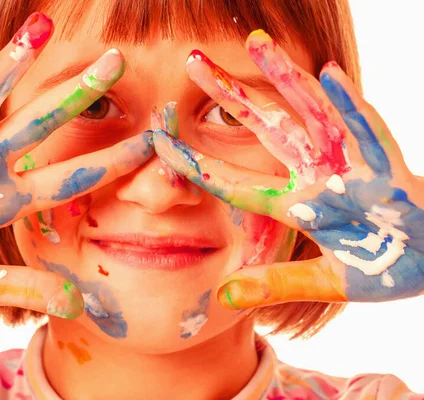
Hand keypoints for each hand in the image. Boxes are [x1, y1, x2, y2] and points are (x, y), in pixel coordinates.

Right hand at [0, 15, 152, 316]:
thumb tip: (77, 306)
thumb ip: (22, 289)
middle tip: (117, 61)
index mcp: (5, 202)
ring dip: (10, 65)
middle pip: (39, 125)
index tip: (154, 142)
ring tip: (43, 27)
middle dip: (76, 94)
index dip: (112, 160)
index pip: (71, 177)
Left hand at [153, 30, 423, 308]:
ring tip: (256, 43)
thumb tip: (222, 298)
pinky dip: (349, 103)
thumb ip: (277, 286)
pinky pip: (366, 131)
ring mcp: (349, 164)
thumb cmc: (382, 265)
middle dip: (231, 93)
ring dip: (285, 78)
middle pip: (264, 126)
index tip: (159, 142)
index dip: (195, 162)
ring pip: (311, 113)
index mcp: (293, 203)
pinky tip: (327, 73)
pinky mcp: (387, 166)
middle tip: (194, 60)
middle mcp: (313, 173)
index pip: (232, 180)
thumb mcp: (325, 282)